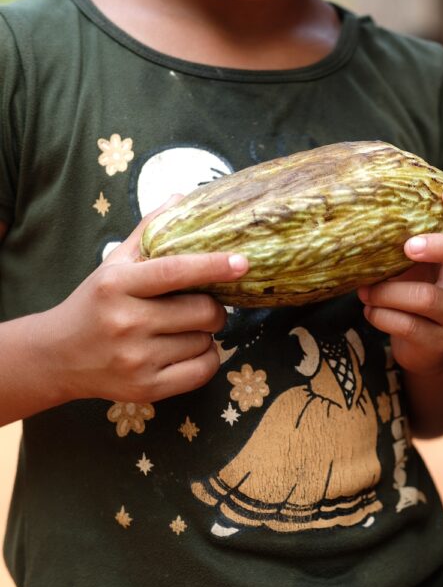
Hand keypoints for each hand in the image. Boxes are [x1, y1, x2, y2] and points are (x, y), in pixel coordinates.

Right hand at [34, 197, 248, 404]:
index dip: (212, 266)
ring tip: (181, 331)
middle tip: (202, 306)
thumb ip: (148, 233)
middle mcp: (126, 322)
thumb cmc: (94, 305)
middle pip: (203, 311)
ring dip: (205, 335)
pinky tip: (188, 351)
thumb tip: (181, 198)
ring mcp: (136, 359)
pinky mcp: (146, 388)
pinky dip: (206, 359)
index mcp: (117, 285)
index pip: (174, 271)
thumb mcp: (114, 266)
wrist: (56, 357)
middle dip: (214, 308)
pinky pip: (203, 370)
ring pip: (205, 341)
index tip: (242, 262)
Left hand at [358, 187, 442, 374]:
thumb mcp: (415, 264)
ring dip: (387, 291)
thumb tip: (360, 209)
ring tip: (365, 291)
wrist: (427, 351)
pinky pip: (408, 325)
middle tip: (408, 247)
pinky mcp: (439, 341)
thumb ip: (403, 240)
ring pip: (427, 297)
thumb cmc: (416, 292)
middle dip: (441, 246)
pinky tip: (370, 311)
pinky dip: (381, 315)